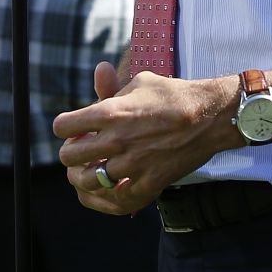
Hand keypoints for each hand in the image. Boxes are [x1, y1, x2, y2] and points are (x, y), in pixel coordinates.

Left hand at [53, 61, 238, 215]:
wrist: (209, 117)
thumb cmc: (173, 96)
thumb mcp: (140, 82)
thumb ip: (112, 86)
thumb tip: (100, 71)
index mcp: (109, 113)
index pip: (62, 127)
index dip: (66, 128)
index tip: (75, 130)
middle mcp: (116, 140)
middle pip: (68, 157)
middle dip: (71, 153)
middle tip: (83, 151)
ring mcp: (132, 165)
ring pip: (87, 181)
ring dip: (86, 176)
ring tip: (94, 169)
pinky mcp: (149, 183)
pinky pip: (116, 200)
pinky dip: (109, 195)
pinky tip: (113, 186)